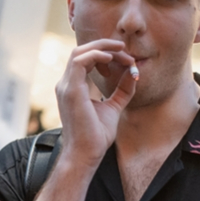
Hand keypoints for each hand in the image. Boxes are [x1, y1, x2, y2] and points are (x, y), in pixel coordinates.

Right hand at [54, 39, 137, 168]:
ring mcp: (66, 86)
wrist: (86, 154)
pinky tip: (112, 59)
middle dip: (104, 46)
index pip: (86, 59)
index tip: (125, 61)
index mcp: (73, 87)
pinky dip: (96, 55)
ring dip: (102, 48)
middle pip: (81, 51)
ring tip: (121, 52)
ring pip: (79, 52)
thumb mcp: (113, 107)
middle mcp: (66, 84)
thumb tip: (133, 74)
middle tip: (124, 49)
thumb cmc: (96, 136)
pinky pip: (80, 61)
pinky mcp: (71, 90)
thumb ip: (122, 90)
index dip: (106, 54)